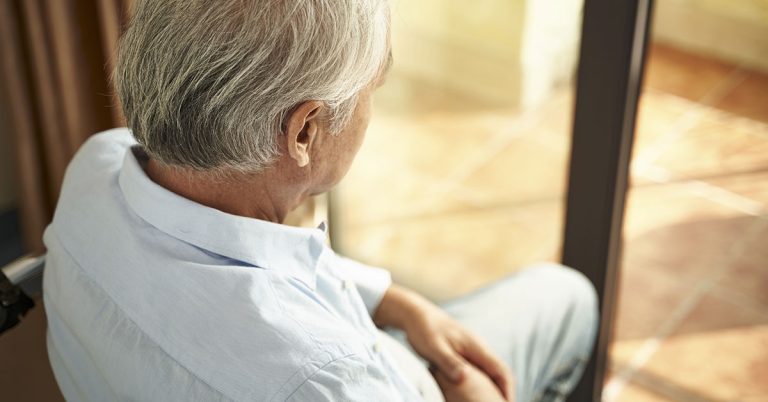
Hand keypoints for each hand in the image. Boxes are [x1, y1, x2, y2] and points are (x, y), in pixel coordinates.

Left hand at [373, 285, 513, 399]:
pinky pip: (478, 371)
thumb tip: (465, 377)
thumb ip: (449, 362)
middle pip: (498, 372)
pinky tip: (473, 394)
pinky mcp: (463, 354)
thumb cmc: (423, 329)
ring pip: (489, 372)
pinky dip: (481, 383)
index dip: (507, 388)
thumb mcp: (434, 347)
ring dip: (492, 387)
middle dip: (503, 390)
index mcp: (476, 346)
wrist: (415, 315)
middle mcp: (478, 348)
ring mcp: (471, 350)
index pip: (500, 369)